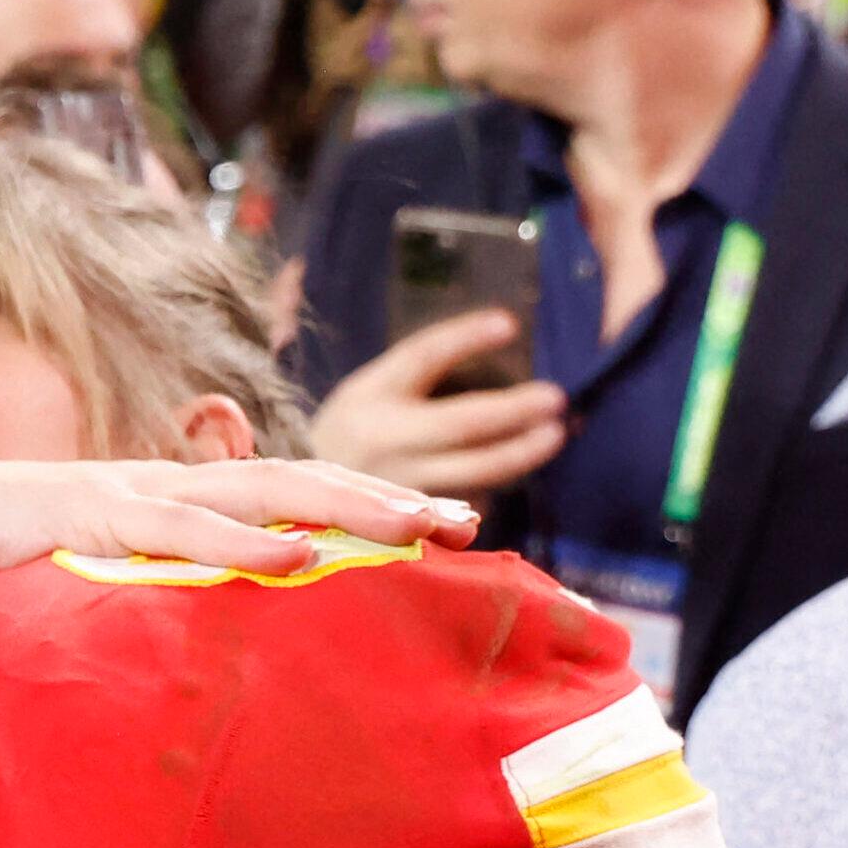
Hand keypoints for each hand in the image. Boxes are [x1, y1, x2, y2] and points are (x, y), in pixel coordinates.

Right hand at [0, 456, 479, 595]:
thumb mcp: (63, 586)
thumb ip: (122, 602)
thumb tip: (176, 653)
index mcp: (155, 505)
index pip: (273, 497)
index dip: (353, 508)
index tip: (430, 530)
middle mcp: (153, 488)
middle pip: (292, 482)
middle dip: (381, 498)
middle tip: (468, 521)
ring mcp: (120, 495)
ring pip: (257, 491)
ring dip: (345, 506)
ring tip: (420, 525)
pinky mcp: (80, 516)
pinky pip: (179, 529)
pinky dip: (245, 539)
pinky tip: (303, 553)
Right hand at [311, 310, 567, 498]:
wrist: (293, 497)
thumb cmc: (352, 432)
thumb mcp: (372, 390)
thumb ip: (425, 371)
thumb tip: (505, 335)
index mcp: (368, 397)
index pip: (420, 357)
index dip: (464, 338)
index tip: (510, 324)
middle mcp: (382, 441)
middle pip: (459, 424)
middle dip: (512, 410)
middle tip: (554, 398)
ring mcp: (395, 485)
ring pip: (471, 472)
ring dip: (517, 454)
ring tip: (554, 434)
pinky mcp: (406, 523)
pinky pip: (463, 503)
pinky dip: (494, 485)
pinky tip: (516, 467)